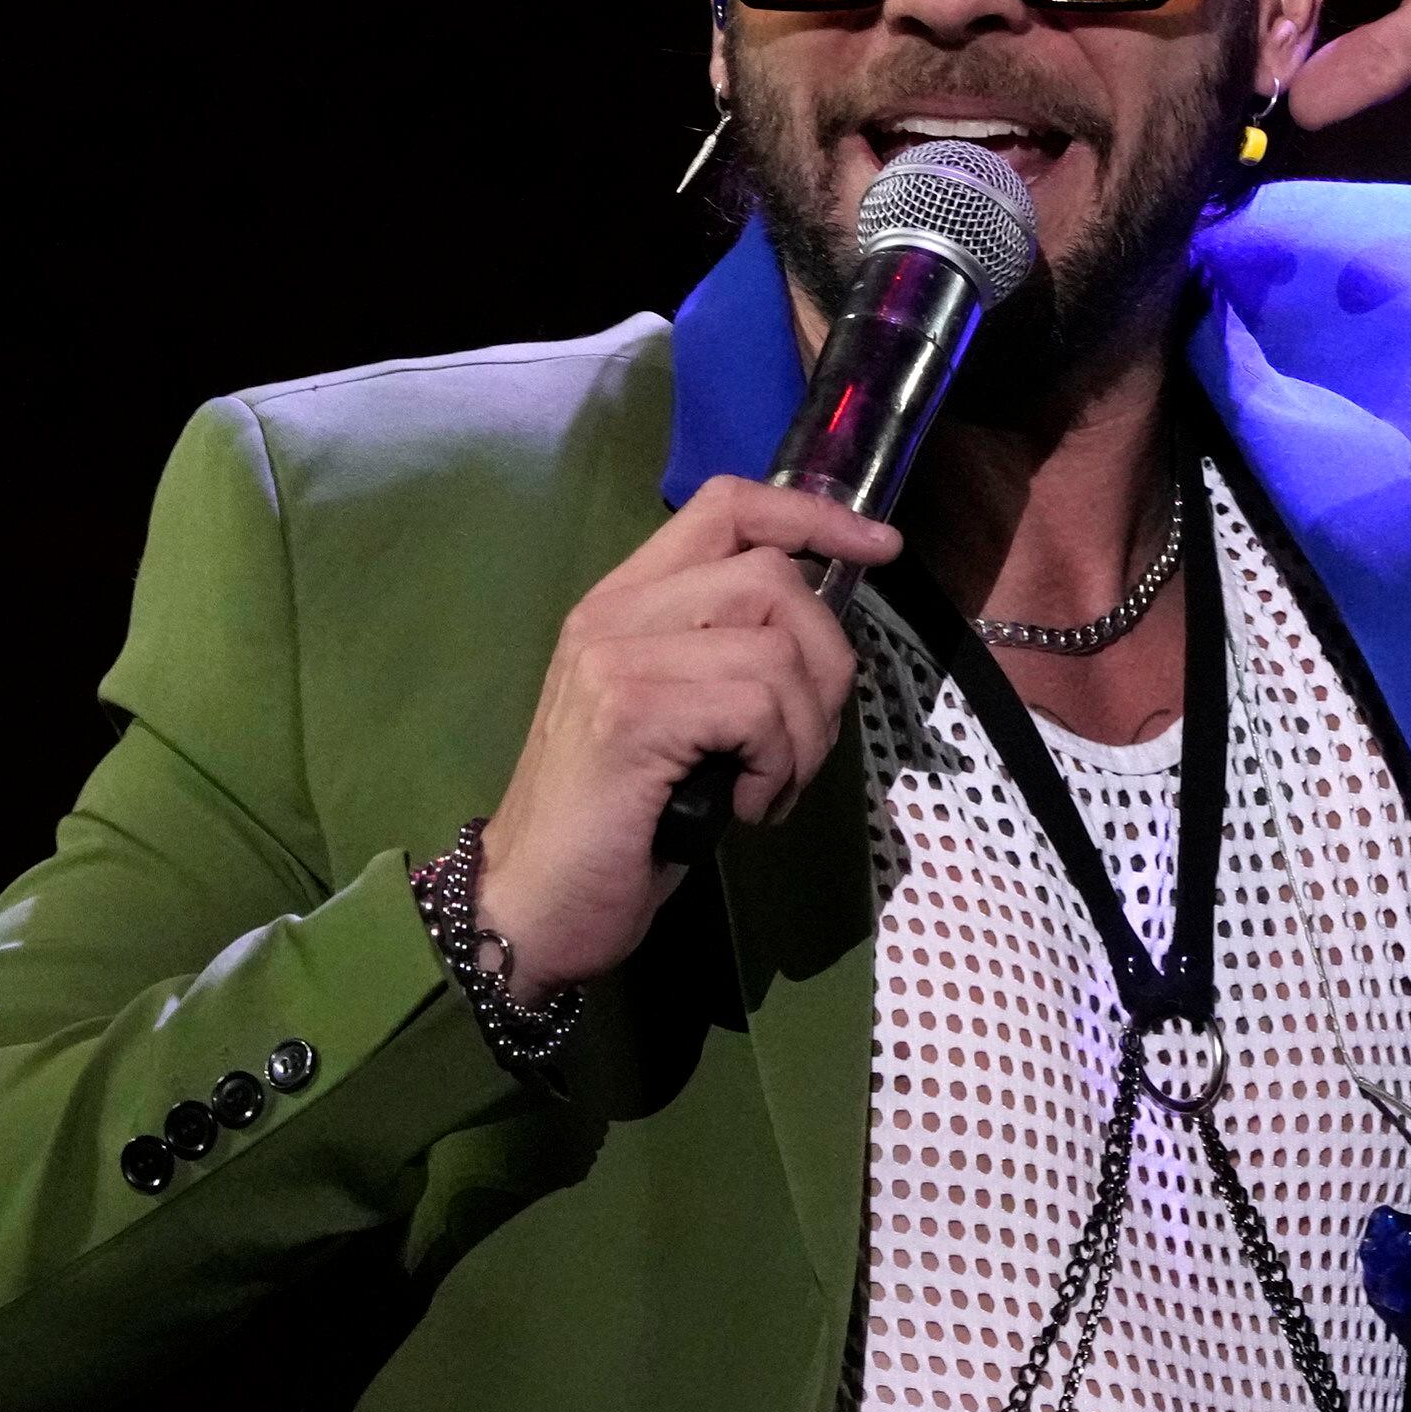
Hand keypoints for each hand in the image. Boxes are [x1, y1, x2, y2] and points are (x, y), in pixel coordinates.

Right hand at [474, 478, 897, 994]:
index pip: (727, 506)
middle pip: (772, 577)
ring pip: (776, 648)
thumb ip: (727, 654)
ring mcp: (617, 660)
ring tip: (771, 786)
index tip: (880, 549)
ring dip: (805, 733)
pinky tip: (748, 808)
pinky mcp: (630, 716)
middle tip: (804, 745)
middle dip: (827, 662)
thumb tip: (825, 632)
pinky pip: (757, 708)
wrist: (530, 905)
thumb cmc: (616, 822)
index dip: (814, 516)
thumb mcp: (678, 717)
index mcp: (625, 600)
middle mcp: (614, 612)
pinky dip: (778, 766)